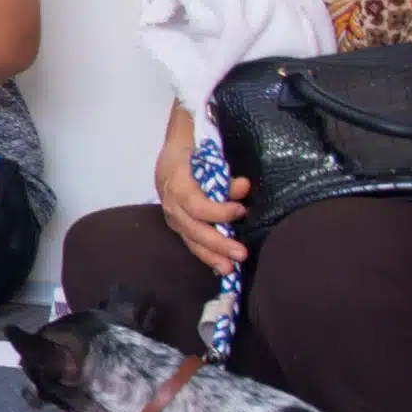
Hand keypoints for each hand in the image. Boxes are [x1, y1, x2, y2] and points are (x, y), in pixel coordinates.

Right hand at [156, 134, 249, 275]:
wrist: (175, 146)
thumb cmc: (194, 142)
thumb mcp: (202, 141)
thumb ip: (215, 156)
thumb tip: (238, 182)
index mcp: (175, 179)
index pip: (192, 202)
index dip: (216, 210)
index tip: (240, 209)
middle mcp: (170, 200)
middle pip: (191, 227)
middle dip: (216, 242)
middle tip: (240, 254)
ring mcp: (173, 213)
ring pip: (189, 238)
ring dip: (210, 255)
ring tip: (229, 269)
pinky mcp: (179, 221)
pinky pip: (191, 240)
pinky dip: (206, 254)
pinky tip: (220, 266)